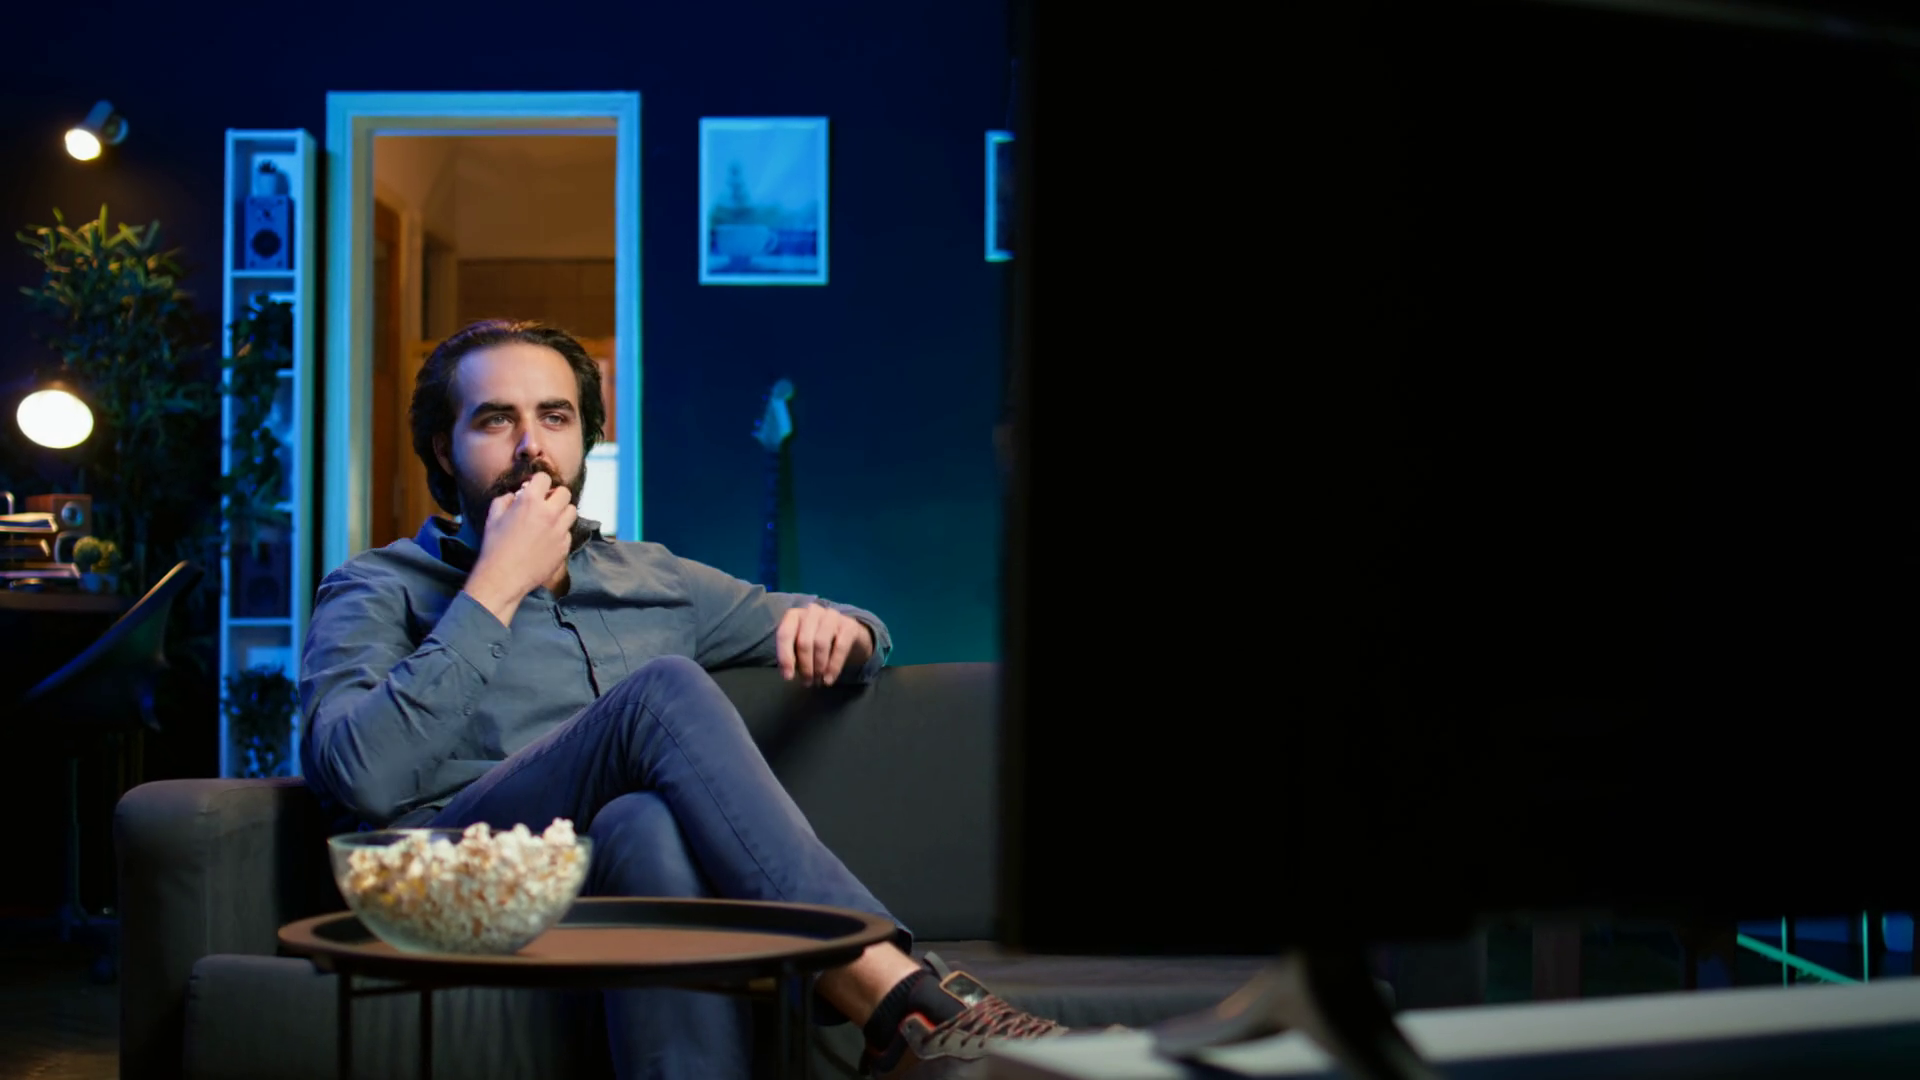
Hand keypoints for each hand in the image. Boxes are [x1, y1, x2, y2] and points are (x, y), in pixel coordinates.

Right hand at [464, 471, 577, 624]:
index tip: (534, 489)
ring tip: (549, 520)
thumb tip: (516, 495)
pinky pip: (568, 532)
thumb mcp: (493, 516)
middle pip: (565, 493)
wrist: (504, 577)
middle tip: (545, 504)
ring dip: (562, 512)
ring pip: (572, 511)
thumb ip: (505, 498)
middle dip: (554, 495)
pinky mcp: (565, 547)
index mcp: (530, 501)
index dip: (538, 482)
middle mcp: (550, 513)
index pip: (545, 478)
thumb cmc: (495, 546)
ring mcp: (560, 531)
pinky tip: (548, 539)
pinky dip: (560, 532)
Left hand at [776, 603, 873, 686]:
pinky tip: (829, 679)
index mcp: (795, 615)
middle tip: (807, 682)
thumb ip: (792, 657)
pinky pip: (840, 647)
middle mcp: (813, 611)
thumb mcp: (800, 649)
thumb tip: (787, 674)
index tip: (788, 677)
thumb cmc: (817, 643)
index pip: (785, 634)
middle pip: (804, 641)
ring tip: (818, 681)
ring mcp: (832, 616)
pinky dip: (833, 666)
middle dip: (805, 666)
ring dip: (819, 667)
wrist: (849, 637)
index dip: (785, 657)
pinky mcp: (849, 625)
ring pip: (821, 643)